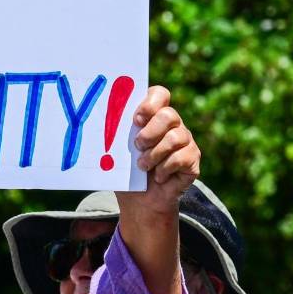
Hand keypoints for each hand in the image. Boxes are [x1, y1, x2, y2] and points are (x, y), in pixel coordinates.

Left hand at [118, 85, 199, 216]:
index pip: (159, 94)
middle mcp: (173, 124)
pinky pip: (181, 158)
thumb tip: (99, 120)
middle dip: (150, 132)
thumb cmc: (126, 169)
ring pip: (175, 137)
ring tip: (142, 166)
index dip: (149, 104)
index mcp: (154, 115)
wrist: (140, 199)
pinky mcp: (193, 159)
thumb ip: (115, 133)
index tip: (136, 120)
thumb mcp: (118, 149)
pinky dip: (164, 169)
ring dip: (153, 155)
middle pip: (169, 115)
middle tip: (137, 146)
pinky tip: (157, 176)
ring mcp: (185, 140)